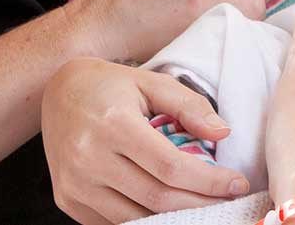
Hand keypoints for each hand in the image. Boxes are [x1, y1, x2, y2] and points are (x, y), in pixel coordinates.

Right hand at [43, 58, 252, 224]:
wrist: (57, 92)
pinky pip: (113, 223)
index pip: (170, 166)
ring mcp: (74, 183)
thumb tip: (223, 134)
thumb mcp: (152, 82)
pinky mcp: (67, 199)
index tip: (237, 184)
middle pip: (156, 197)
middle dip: (200, 204)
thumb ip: (189, 106)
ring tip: (202, 208)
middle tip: (227, 201)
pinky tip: (168, 211)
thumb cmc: (111, 86)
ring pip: (136, 218)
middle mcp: (88, 157)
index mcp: (113, 124)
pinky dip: (144, 221)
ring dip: (175, 218)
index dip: (209, 181)